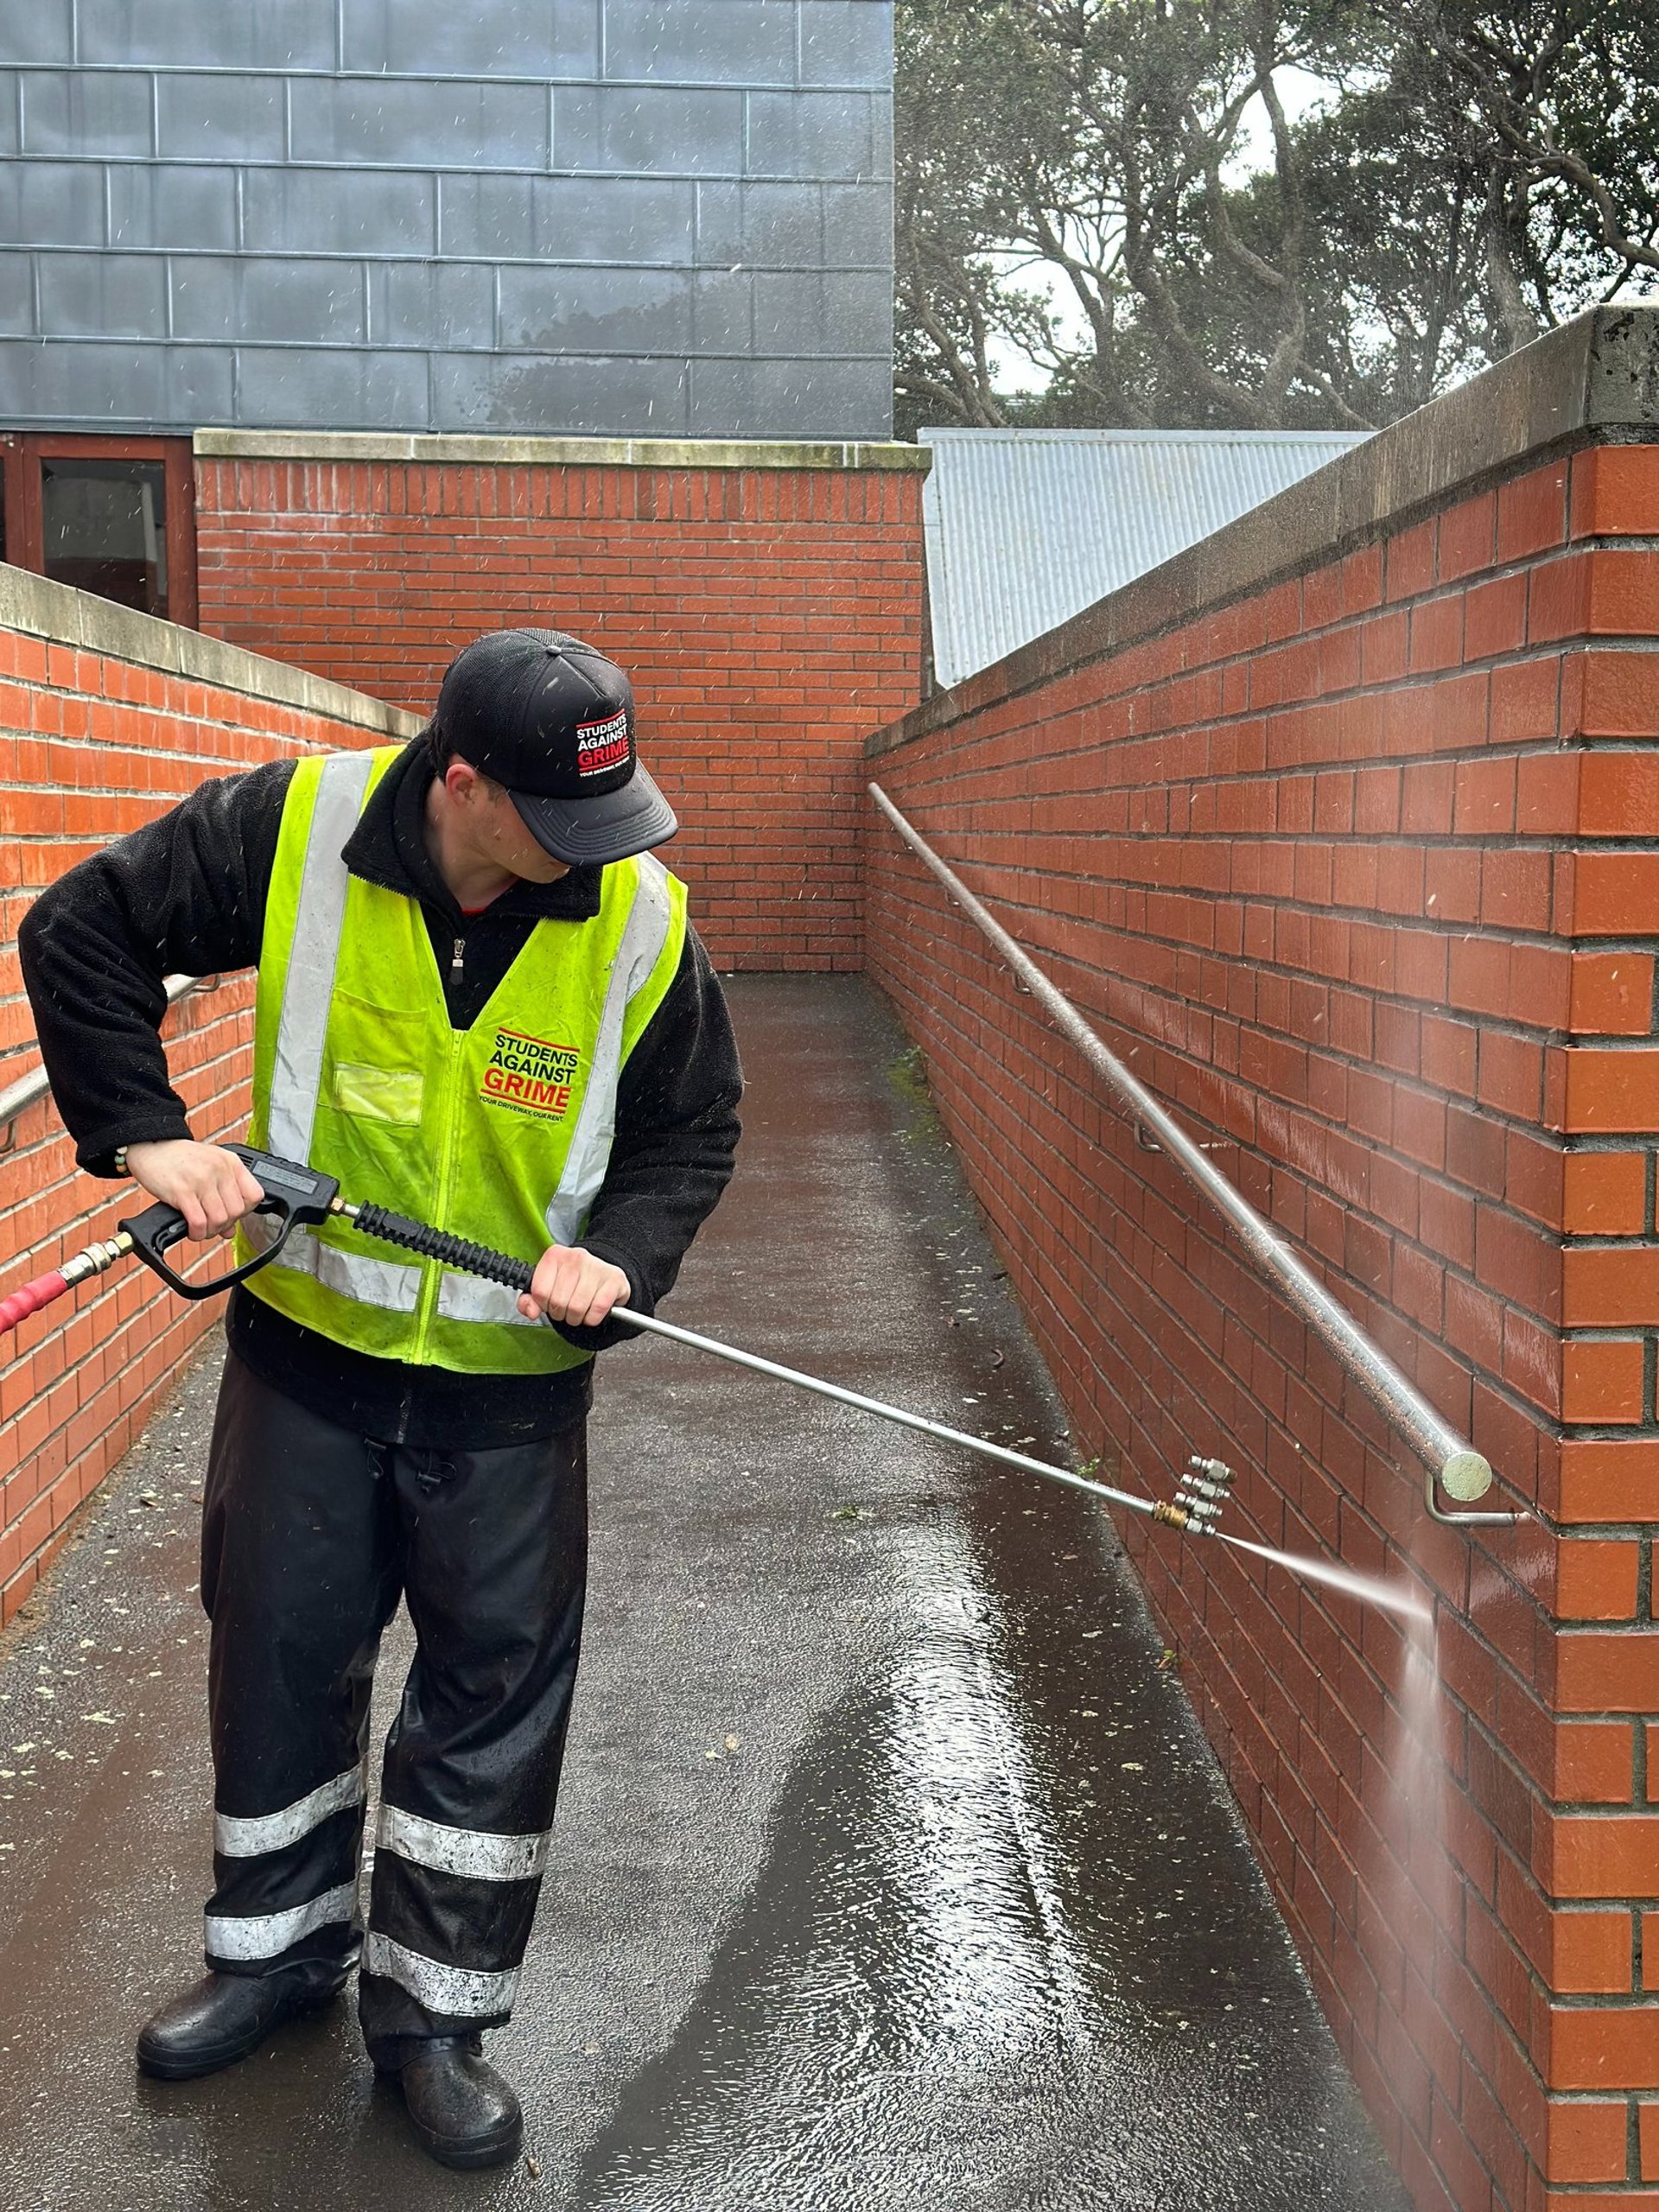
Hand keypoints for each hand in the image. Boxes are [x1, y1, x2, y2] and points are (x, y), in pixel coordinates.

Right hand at [123, 1140, 265, 1241]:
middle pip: (237, 1211)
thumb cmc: (179, 1158)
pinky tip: (191, 1230)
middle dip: (225, 1225)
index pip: (255, 1195)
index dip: (245, 1211)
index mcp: (230, 1162)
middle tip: (212, 1225)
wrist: (150, 1146)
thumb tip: (230, 1230)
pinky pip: (199, 1222)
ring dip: (210, 1231)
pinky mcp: (181, 1191)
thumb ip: (224, 1195)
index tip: (232, 1215)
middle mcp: (219, 1169)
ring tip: (201, 1228)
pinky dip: (197, 1232)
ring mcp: (201, 1180)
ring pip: (219, 1220)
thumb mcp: (209, 1168)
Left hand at [518, 1244, 630, 1327]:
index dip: (544, 1304)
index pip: (539, 1291)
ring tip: (578, 1311)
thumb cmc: (572, 1282)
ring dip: (576, 1318)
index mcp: (554, 1255)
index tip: (550, 1302)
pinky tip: (592, 1310)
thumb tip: (531, 1311)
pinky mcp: (614, 1280)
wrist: (603, 1274)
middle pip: (558, 1302)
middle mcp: (576, 1257)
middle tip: (566, 1308)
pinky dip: (592, 1318)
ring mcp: (597, 1267)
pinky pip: (597, 1310)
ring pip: (577, 1308)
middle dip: (560, 1313)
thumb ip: (530, 1300)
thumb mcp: (547, 1287)